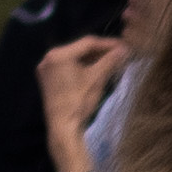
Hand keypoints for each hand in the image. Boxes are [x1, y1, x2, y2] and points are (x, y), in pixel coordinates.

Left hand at [36, 33, 125, 170]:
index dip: (108, 44)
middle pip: (80, 50)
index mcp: (58, 54)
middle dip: (101, 52)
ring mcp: (46, 70)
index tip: (124, 46)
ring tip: (111, 61)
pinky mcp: (48, 80)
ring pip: (74, 59)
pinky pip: (68, 67)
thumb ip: (110, 60)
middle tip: (119, 53)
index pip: (87, 43)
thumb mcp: (97, 78)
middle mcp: (48, 58)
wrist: (63, 128)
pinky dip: (82, 67)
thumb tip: (125, 49)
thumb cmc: (79, 101)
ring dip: (92, 59)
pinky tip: (96, 69)